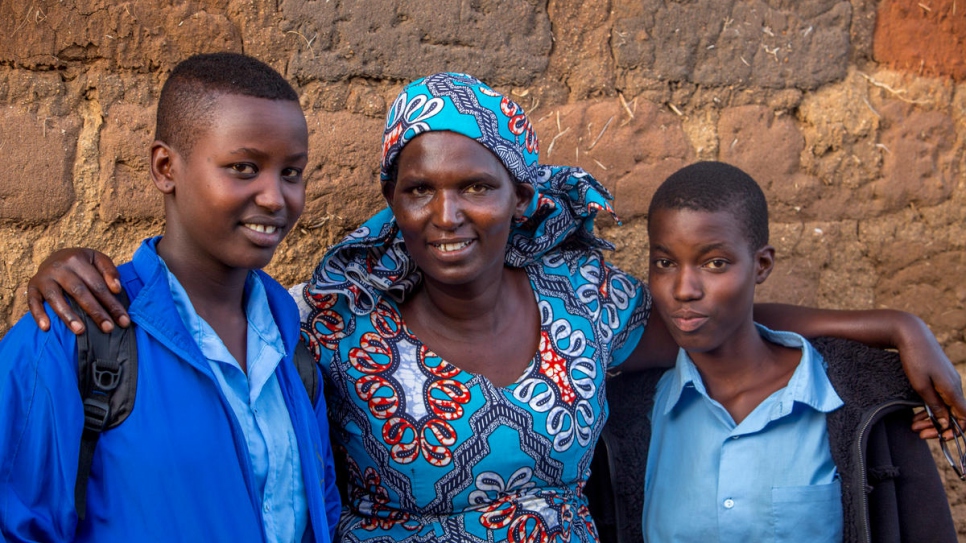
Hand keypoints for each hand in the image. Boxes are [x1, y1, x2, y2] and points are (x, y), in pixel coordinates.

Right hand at [27, 248, 126, 333]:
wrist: (55, 256)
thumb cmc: (83, 264)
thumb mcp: (97, 260)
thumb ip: (110, 271)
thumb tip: (116, 289)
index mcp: (78, 259)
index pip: (98, 285)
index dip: (112, 303)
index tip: (124, 321)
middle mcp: (60, 267)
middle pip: (79, 292)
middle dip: (95, 312)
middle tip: (108, 329)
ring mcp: (44, 277)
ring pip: (55, 297)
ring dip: (68, 315)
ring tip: (81, 331)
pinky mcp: (32, 286)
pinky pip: (33, 301)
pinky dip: (38, 314)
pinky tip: (46, 328)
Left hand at [894, 312, 965, 435]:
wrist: (912, 334)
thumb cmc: (915, 359)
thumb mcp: (920, 385)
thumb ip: (934, 405)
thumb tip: (946, 423)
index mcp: (953, 390)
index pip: (965, 417)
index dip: (955, 430)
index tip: (939, 436)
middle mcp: (954, 386)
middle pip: (954, 415)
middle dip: (938, 427)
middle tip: (918, 432)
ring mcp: (949, 381)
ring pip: (946, 407)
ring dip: (931, 419)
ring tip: (913, 425)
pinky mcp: (941, 377)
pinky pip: (940, 398)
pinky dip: (930, 408)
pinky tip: (916, 414)